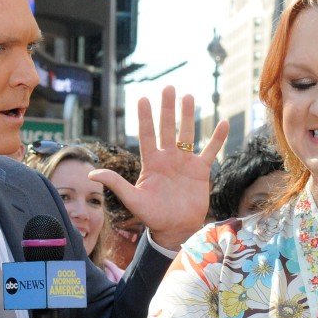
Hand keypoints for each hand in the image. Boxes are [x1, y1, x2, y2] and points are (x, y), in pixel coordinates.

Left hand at [90, 86, 227, 250]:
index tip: (142, 98)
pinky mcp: (201, 171)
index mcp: (151, 163)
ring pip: (187, 134)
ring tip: (189, 97)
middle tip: (169, 87)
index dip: (145, 118)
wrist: (176, 229)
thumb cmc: (153, 216)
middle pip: (167, 128)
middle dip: (167, 109)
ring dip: (188, 116)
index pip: (147, 135)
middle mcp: (168, 158)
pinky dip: (218, 138)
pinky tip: (224, 123)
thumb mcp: (133, 200)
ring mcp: (185, 163)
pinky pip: (211, 151)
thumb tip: (92, 173)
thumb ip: (116, 184)